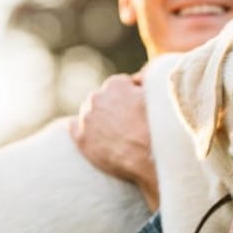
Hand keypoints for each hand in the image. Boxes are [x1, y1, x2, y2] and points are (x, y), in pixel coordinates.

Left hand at [69, 73, 158, 210]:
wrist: (150, 156)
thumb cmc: (158, 125)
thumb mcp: (158, 94)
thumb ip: (147, 79)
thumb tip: (140, 76)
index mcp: (116, 84)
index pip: (121, 85)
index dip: (131, 96)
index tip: (138, 107)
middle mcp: (97, 97)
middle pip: (104, 98)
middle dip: (114, 106)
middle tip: (129, 122)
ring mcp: (87, 118)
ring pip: (90, 113)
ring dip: (100, 119)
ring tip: (117, 134)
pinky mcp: (81, 139)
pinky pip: (73, 127)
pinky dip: (81, 129)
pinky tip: (94, 136)